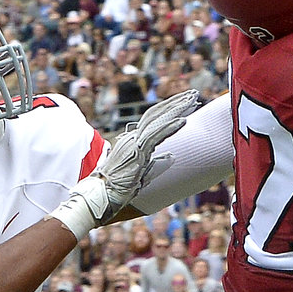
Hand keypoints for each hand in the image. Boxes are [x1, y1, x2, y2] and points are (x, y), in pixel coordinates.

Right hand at [51, 91, 203, 237]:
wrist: (99, 197)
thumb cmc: (116, 189)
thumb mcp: (140, 173)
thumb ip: (155, 163)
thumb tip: (173, 156)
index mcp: (133, 141)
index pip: (153, 120)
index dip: (170, 110)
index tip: (186, 105)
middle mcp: (133, 138)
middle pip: (156, 114)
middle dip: (176, 103)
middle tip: (193, 94)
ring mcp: (134, 143)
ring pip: (157, 121)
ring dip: (176, 110)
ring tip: (192, 100)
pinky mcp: (136, 152)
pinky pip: (155, 136)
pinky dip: (169, 127)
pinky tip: (183, 120)